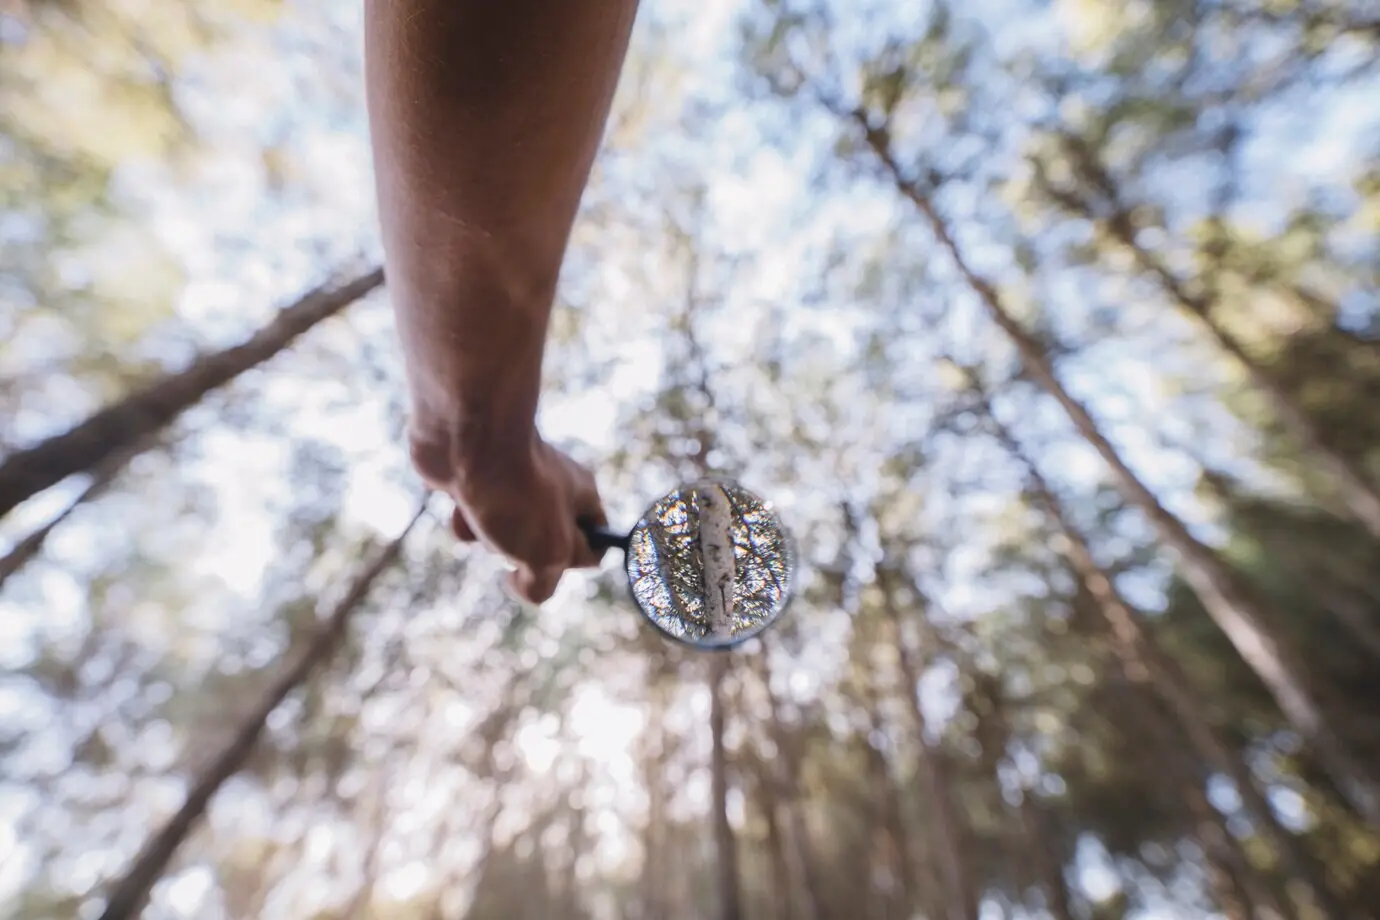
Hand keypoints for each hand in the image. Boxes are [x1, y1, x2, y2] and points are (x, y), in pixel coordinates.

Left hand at [410, 428, 606, 603]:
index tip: (555, 563)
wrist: (466, 437)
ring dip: (489, 539)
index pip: (596, 542)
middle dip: (523, 553)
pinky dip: (464, 520)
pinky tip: (461, 503)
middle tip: (519, 538)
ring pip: (502, 536)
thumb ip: (546, 583)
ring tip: (487, 516)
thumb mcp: (548, 555)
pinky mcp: (474, 480)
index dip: (576, 561)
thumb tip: (523, 584)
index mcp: (582, 497)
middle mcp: (551, 488)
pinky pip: (472, 518)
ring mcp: (510, 482)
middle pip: (543, 545)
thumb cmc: (515, 493)